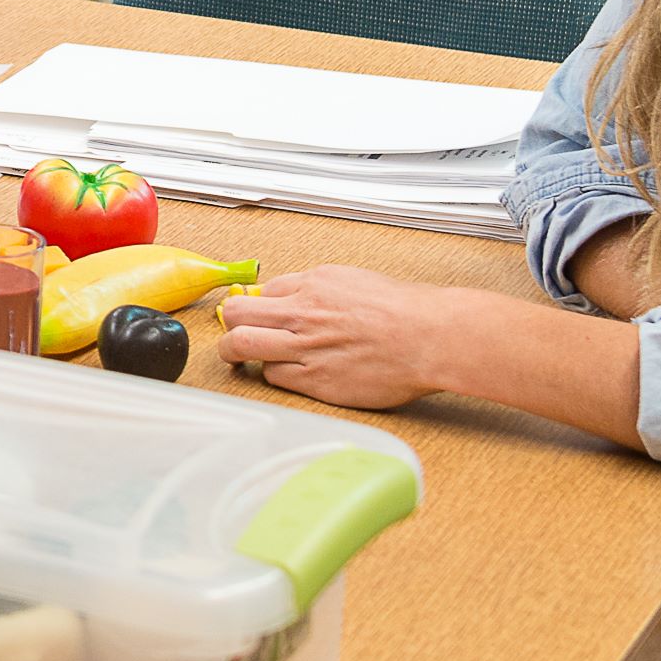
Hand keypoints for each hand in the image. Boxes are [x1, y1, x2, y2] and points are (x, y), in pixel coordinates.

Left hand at [214, 266, 452, 410]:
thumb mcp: (356, 280)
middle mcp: (304, 313)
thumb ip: (320, 288)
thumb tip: (295, 295)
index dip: (257, 304)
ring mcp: (306, 347)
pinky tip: (285, 374)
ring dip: (234, 352)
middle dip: (230, 324)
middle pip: (238, 314)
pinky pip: (274, 377)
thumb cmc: (405, 310)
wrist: (430, 337)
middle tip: (232, 333)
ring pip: (243, 346)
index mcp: (314, 284)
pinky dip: (273, 375)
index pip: (263, 291)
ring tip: (237, 358)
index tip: (254, 313)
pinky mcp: (316, 380)